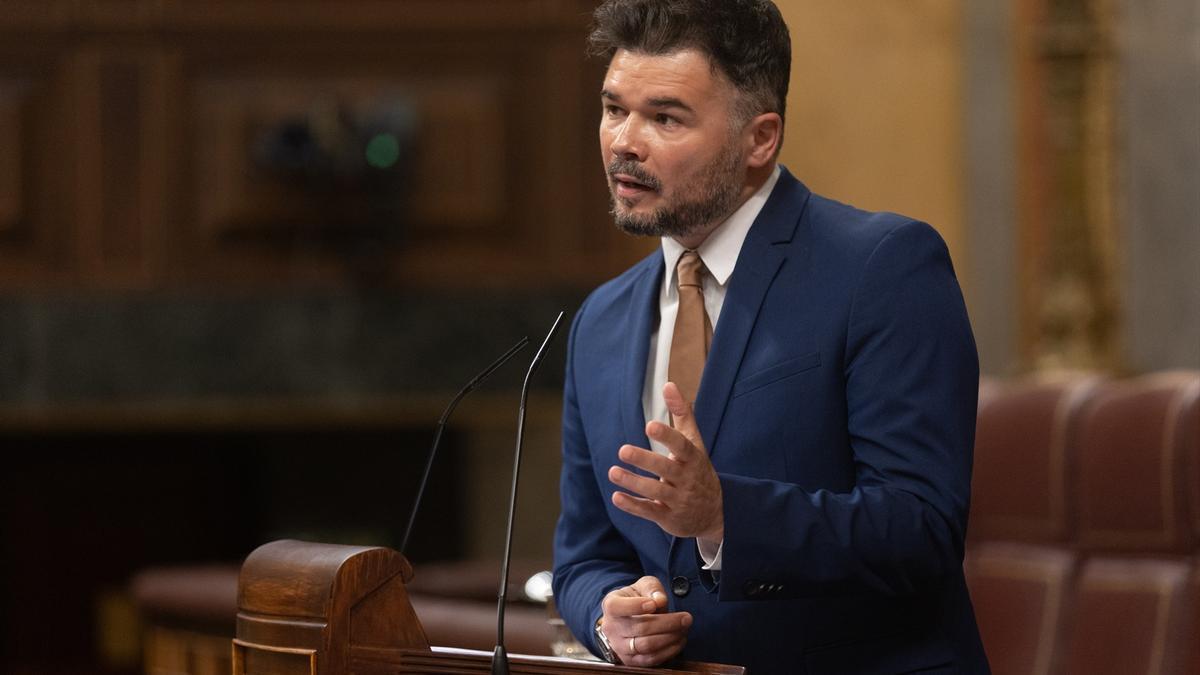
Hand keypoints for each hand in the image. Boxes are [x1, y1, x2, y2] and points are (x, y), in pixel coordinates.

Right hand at [600, 576, 691, 665]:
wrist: (625, 620)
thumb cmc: (636, 599)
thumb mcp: (642, 586)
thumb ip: (652, 588)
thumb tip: (660, 600)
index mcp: (611, 605)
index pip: (617, 607)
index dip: (635, 606)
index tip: (653, 604)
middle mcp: (611, 628)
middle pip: (640, 628)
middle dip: (667, 623)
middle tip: (686, 618)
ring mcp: (620, 647)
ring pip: (647, 646)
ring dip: (670, 638)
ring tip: (684, 629)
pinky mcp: (631, 661)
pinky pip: (651, 660)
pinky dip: (669, 651)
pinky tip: (679, 640)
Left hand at [609, 382, 723, 540]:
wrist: (715, 514)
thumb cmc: (698, 470)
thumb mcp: (694, 443)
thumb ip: (681, 414)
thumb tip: (669, 384)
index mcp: (693, 458)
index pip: (682, 445)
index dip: (667, 436)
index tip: (650, 426)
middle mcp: (686, 479)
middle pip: (666, 469)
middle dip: (645, 460)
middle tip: (622, 450)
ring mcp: (678, 500)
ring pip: (654, 492)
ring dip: (633, 482)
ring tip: (613, 472)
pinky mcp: (668, 517)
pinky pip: (649, 511)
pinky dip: (633, 506)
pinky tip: (617, 497)